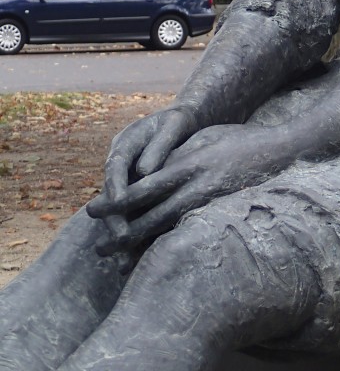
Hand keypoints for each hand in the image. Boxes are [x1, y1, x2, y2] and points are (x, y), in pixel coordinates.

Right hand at [87, 106, 198, 257]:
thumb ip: (159, 145)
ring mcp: (126, 180)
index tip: (117, 202)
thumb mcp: (173, 124)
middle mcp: (121, 163)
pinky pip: (134, 215)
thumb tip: (144, 171)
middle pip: (113, 193)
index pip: (116, 165)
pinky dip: (136, 234)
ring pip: (120, 210)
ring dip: (122, 233)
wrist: (184, 122)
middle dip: (115, 218)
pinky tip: (138, 259)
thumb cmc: (180, 121)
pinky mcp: (137, 194)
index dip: (115, 185)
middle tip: (120, 239)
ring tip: (124, 261)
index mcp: (125, 142)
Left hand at [90, 125, 281, 252]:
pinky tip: (154, 260)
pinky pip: (190, 237)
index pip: (145, 186)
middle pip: (153, 216)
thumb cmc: (241, 140)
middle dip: (123, 233)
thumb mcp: (207, 137)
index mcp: (191, 164)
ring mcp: (212, 205)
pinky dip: (168, 249)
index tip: (93, 211)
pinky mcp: (223, 217)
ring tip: (119, 263)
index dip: (118, 202)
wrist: (283, 151)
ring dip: (142, 248)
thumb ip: (180, 154)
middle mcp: (198, 187)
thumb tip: (150, 172)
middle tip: (98, 249)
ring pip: (169, 232)